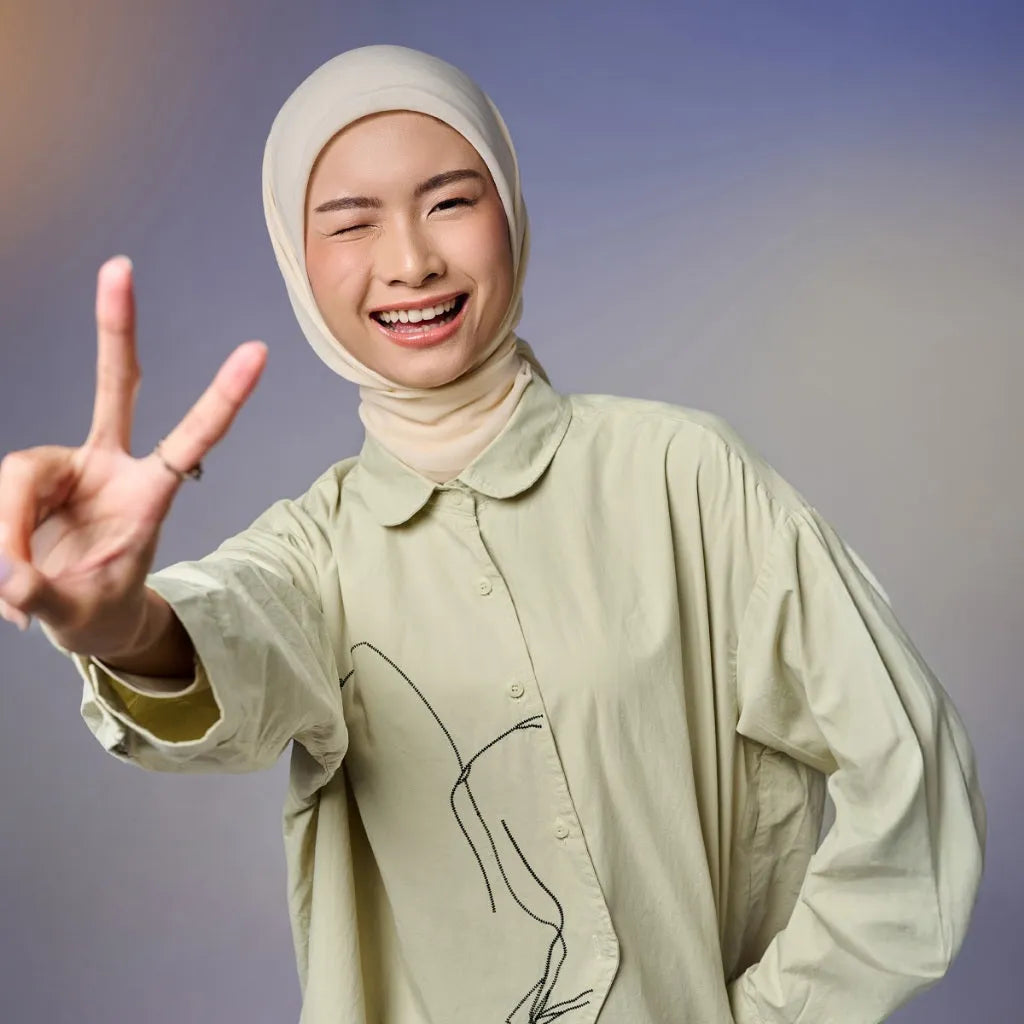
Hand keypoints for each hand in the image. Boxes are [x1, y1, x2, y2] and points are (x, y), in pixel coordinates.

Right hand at [0, 256, 266, 655]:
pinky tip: (9, 587)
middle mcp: (112, 468)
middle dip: (117, 330)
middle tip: (121, 268)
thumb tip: (10, 576)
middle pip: (115, 389)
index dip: (222, 398)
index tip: (258, 351)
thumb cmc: (98, 612)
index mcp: (150, 496)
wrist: (85, 618)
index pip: (191, 439)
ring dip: (7, 528)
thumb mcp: (79, 617)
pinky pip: (3, 495)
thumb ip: (47, 598)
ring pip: (21, 470)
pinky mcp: (34, 481)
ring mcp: (72, 469)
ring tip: (17, 590)